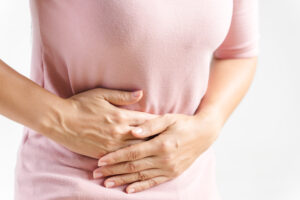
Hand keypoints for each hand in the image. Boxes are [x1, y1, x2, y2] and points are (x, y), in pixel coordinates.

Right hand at [44, 88, 158, 158]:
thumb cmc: (80, 104)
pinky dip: (132, 159)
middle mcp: (119, 132)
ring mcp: (111, 145)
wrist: (60, 121)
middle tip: (170, 141)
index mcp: (121, 116)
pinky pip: (121, 158)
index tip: (169, 125)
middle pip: (145, 137)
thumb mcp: (101, 94)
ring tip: (161, 153)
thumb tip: (141, 93)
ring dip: (148, 151)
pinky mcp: (103, 153)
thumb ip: (123, 96)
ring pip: (136, 150)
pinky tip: (141, 162)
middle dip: (158, 139)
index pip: (146, 120)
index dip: (159, 123)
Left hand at [92, 111, 221, 192]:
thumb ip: (150, 125)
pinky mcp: (172, 173)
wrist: (203, 134)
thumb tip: (132, 131)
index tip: (100, 160)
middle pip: (133, 167)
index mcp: (160, 144)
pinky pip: (153, 182)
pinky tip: (128, 190)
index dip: (115, 157)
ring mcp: (168, 168)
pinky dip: (140, 187)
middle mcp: (163, 159)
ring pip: (140, 177)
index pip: (132, 152)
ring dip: (122, 180)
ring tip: (106, 183)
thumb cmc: (183, 123)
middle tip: (96, 174)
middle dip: (113, 170)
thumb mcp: (168, 119)